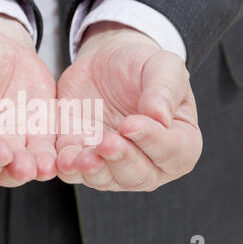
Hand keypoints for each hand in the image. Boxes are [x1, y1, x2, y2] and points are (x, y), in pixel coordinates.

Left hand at [56, 22, 201, 191]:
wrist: (106, 64)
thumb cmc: (141, 67)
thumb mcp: (163, 67)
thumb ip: (165, 91)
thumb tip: (161, 117)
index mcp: (178, 141)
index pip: (173, 152)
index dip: (153, 142)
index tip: (131, 124)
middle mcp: (148, 161)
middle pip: (139, 176)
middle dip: (121, 161)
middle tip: (107, 143)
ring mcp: (113, 164)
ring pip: (106, 180)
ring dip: (95, 171)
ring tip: (84, 158)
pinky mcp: (83, 157)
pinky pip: (76, 172)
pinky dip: (69, 170)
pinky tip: (64, 161)